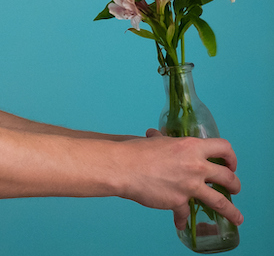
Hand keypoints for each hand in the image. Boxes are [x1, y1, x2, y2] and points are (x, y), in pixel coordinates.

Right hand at [119, 132, 242, 229]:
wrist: (123, 167)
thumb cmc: (136, 151)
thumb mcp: (154, 140)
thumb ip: (162, 140)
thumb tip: (156, 135)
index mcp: (192, 147)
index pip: (223, 148)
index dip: (230, 156)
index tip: (229, 163)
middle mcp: (196, 166)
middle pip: (228, 177)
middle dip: (235, 185)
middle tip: (234, 189)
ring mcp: (189, 185)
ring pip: (220, 202)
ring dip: (231, 211)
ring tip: (236, 217)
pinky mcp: (179, 201)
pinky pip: (186, 213)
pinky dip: (183, 219)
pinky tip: (181, 224)